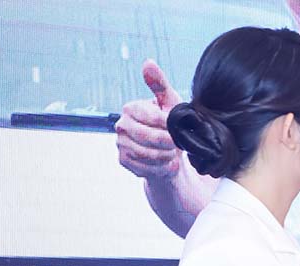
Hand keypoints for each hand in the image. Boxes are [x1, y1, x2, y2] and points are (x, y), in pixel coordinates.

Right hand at [115, 59, 182, 179]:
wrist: (169, 154)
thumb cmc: (170, 125)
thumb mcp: (170, 103)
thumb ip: (160, 84)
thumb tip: (148, 62)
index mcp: (131, 108)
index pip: (152, 117)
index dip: (170, 125)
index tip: (179, 128)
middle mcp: (121, 125)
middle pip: (149, 137)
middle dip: (169, 142)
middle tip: (178, 143)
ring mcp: (120, 144)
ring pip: (148, 154)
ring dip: (167, 156)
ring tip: (172, 152)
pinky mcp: (123, 161)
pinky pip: (145, 168)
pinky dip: (161, 168)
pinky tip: (165, 163)